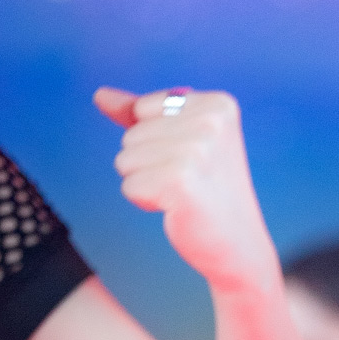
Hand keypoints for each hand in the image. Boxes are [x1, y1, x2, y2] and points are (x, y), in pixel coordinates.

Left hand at [94, 87, 278, 295]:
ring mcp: (198, 150)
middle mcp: (211, 121)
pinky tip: (177, 207)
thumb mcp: (181, 141)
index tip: (194, 160)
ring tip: (183, 193)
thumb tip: (100, 95)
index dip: (156, 139)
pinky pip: (130, 185)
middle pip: (132, 134)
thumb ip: (140, 114)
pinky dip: (146, 201)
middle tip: (190, 181)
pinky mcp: (180, 180)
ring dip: (146, 182)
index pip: (143, 107)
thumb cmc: (209, 192)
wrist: (239, 244)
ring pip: (126, 159)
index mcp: (217, 104)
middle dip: (149, 162)